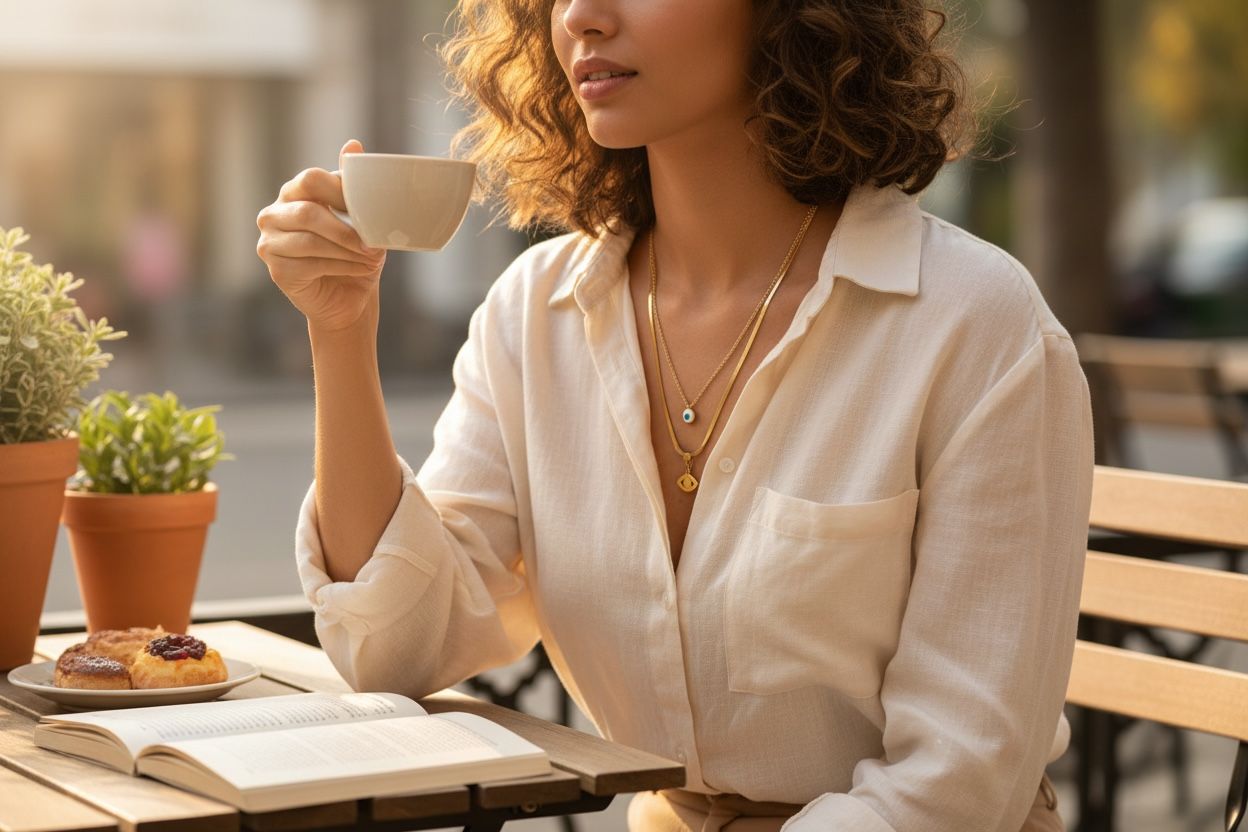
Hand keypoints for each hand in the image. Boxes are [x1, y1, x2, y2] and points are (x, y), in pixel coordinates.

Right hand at [255, 139, 386, 331]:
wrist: (350, 295)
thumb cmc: (355, 251)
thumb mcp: (360, 216)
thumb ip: (352, 183)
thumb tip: (354, 144)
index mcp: (293, 193)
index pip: (311, 179)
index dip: (340, 192)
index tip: (369, 210)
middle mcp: (274, 214)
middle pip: (308, 212)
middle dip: (346, 230)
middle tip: (374, 245)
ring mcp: (270, 242)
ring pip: (310, 241)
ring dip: (347, 251)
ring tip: (371, 258)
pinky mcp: (276, 270)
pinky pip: (310, 264)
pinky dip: (342, 267)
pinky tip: (358, 269)